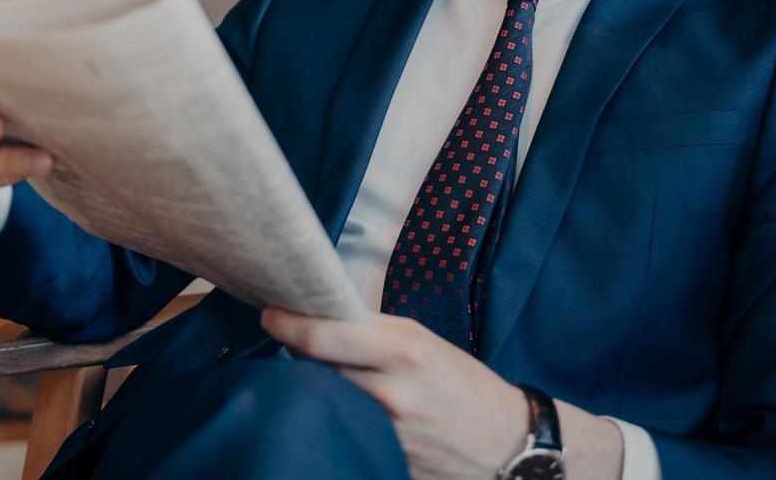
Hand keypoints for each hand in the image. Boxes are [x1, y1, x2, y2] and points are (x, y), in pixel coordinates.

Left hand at [261, 308, 527, 479]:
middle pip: (316, 370)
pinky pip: (345, 431)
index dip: (287, 325)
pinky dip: (339, 417)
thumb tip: (322, 316)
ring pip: (326, 402)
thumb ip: (372, 330)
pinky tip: (347, 410)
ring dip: (318, 387)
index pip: (323, 337)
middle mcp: (391, 393)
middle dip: (300, 356)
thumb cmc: (461, 382)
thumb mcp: (423, 341)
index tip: (270, 315)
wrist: (505, 441)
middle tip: (292, 343)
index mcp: (404, 351)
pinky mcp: (385, 460)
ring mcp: (387, 433)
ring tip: (327, 376)